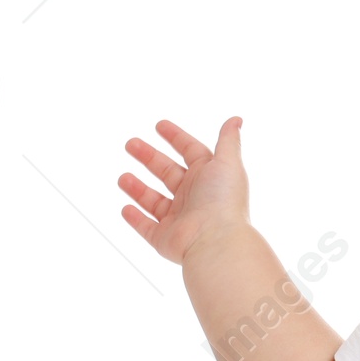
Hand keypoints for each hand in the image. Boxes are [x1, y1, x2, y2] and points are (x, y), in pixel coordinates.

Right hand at [118, 117, 249, 264]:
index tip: (159, 125)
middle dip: (149, 158)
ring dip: (138, 188)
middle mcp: (195, 197)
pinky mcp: (166, 239)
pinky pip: (147, 228)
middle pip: (168, 173)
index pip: (191, 152)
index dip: (176, 137)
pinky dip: (136, 219)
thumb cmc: (223, 201)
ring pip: (155, 200)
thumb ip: (228, 141)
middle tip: (130, 144)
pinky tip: (125, 208)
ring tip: (123, 177)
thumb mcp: (227, 163)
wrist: (215, 241)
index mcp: (209, 178)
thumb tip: (236, 119)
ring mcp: (180, 219)